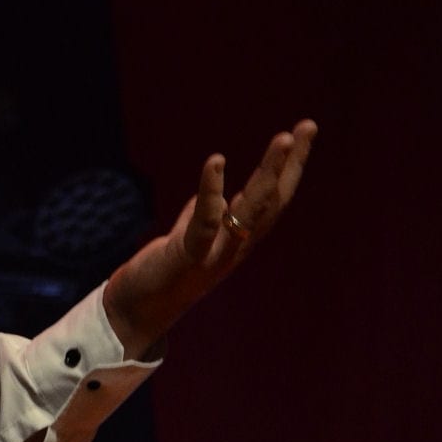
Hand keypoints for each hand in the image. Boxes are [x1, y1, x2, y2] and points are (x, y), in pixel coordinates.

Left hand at [103, 120, 317, 357]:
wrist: (135, 314)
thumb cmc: (162, 274)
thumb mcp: (188, 238)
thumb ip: (203, 216)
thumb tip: (213, 196)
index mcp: (239, 239)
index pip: (274, 198)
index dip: (291, 165)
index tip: (305, 130)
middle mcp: (236, 247)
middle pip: (273, 202)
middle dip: (290, 164)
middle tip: (306, 127)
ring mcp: (216, 255)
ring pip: (251, 212)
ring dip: (269, 174)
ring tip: (284, 138)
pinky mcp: (189, 259)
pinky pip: (205, 224)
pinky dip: (212, 192)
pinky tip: (216, 161)